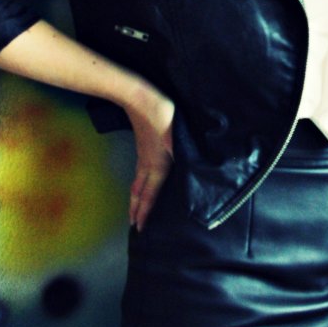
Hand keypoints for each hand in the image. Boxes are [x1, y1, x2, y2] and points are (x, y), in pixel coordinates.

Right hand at [126, 83, 175, 231]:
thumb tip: (195, 171)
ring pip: (137, 182)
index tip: (139, 227)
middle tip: (132, 225)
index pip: (150, 195)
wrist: (139, 99)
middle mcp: (148, 164)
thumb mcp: (177, 137)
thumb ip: (185, 155)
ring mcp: (143, 155)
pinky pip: (139, 172)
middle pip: (139, 192)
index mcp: (158, 166)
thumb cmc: (162, 117)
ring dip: (135, 197)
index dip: (145, 212)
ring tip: (133, 207)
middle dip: (136, 210)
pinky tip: (141, 179)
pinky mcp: (142, 146)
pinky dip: (137, 183)